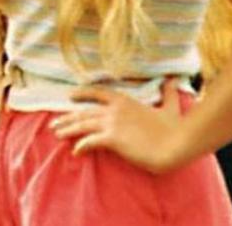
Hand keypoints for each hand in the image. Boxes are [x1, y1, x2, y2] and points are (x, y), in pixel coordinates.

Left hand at [49, 79, 187, 173]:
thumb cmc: (176, 128)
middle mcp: (114, 110)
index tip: (70, 96)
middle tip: (54, 123)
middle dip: (68, 118)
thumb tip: (172, 79)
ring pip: (82, 125)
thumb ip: (167, 93)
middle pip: (84, 112)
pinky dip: (81, 146)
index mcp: (125, 101)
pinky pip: (90, 142)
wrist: (178, 143)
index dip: (82, 94)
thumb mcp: (171, 106)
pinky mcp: (113, 139)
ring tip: (56, 134)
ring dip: (68, 129)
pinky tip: (75, 152)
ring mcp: (112, 123)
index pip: (97, 93)